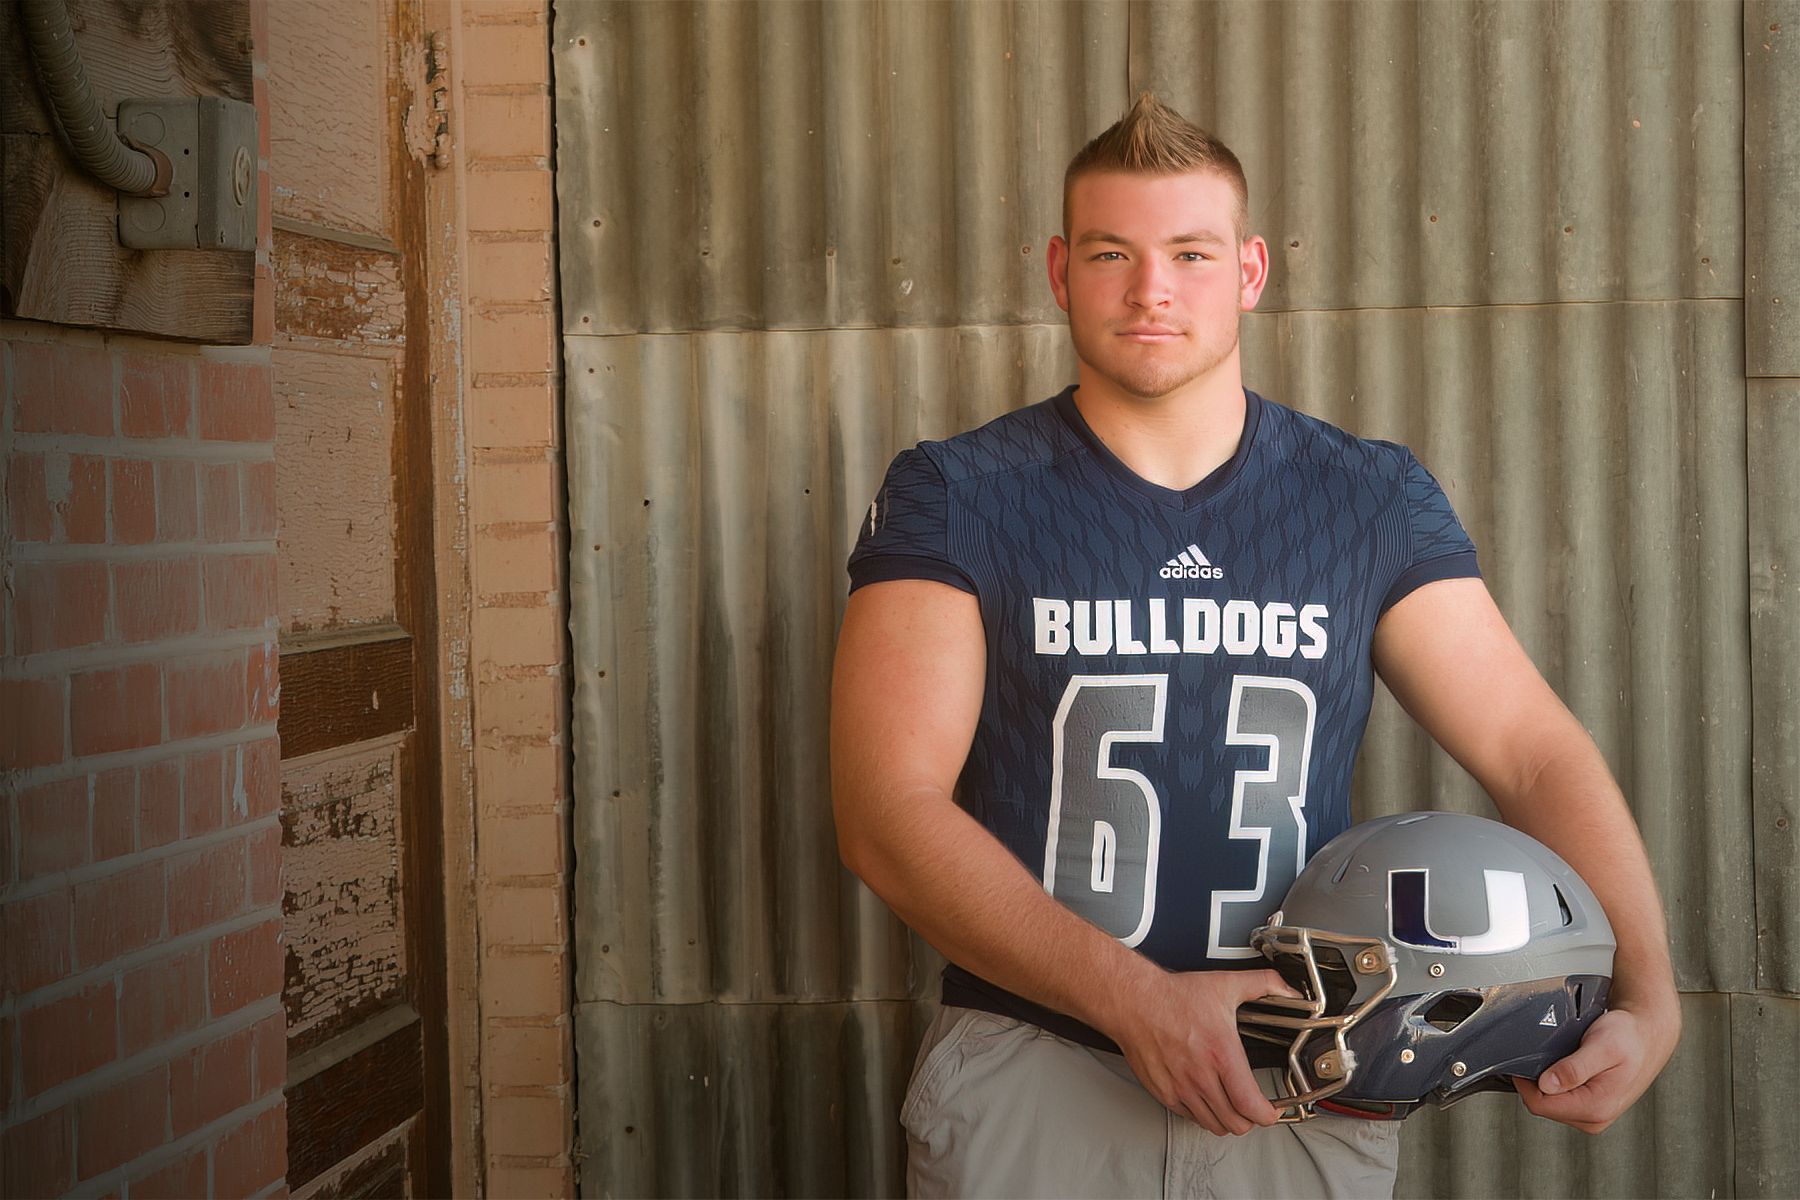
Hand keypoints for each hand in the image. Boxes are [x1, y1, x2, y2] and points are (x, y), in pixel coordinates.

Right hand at [1105, 968, 1301, 1136]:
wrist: (1133, 1001)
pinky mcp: (1164, 1093)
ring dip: (1226, 1119)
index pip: (1251, 1106)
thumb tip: (1287, 990)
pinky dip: (1202, 1113)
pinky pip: (1190, 1117)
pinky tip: (1205, 1096)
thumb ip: (1262, 984)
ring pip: (1213, 1125)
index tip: (1271, 1109)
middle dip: (1250, 1118)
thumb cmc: (1173, 997)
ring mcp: (1181, 1088)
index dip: (1268, 1115)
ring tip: (1230, 1104)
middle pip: (1236, 1123)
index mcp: (1220, 1054)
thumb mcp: (1224, 984)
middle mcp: (1201, 1076)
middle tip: (1252, 1106)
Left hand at [1513, 1000, 1680, 1133]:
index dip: (1525, 1084)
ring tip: (1563, 1060)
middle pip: (1544, 1106)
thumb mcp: (1601, 1046)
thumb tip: (1547, 1085)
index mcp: (1596, 1107)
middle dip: (1537, 1082)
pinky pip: (1562, 1100)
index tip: (1522, 1063)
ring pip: (1551, 1104)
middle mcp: (1595, 1118)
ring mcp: (1594, 1115)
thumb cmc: (1629, 1038)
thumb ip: (1573, 1068)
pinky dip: (1558, 1084)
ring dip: (1548, 1083)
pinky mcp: (1593, 1108)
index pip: (1541, 1105)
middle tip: (1548, 1056)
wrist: (1648, 1036)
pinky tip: (1567, 1068)